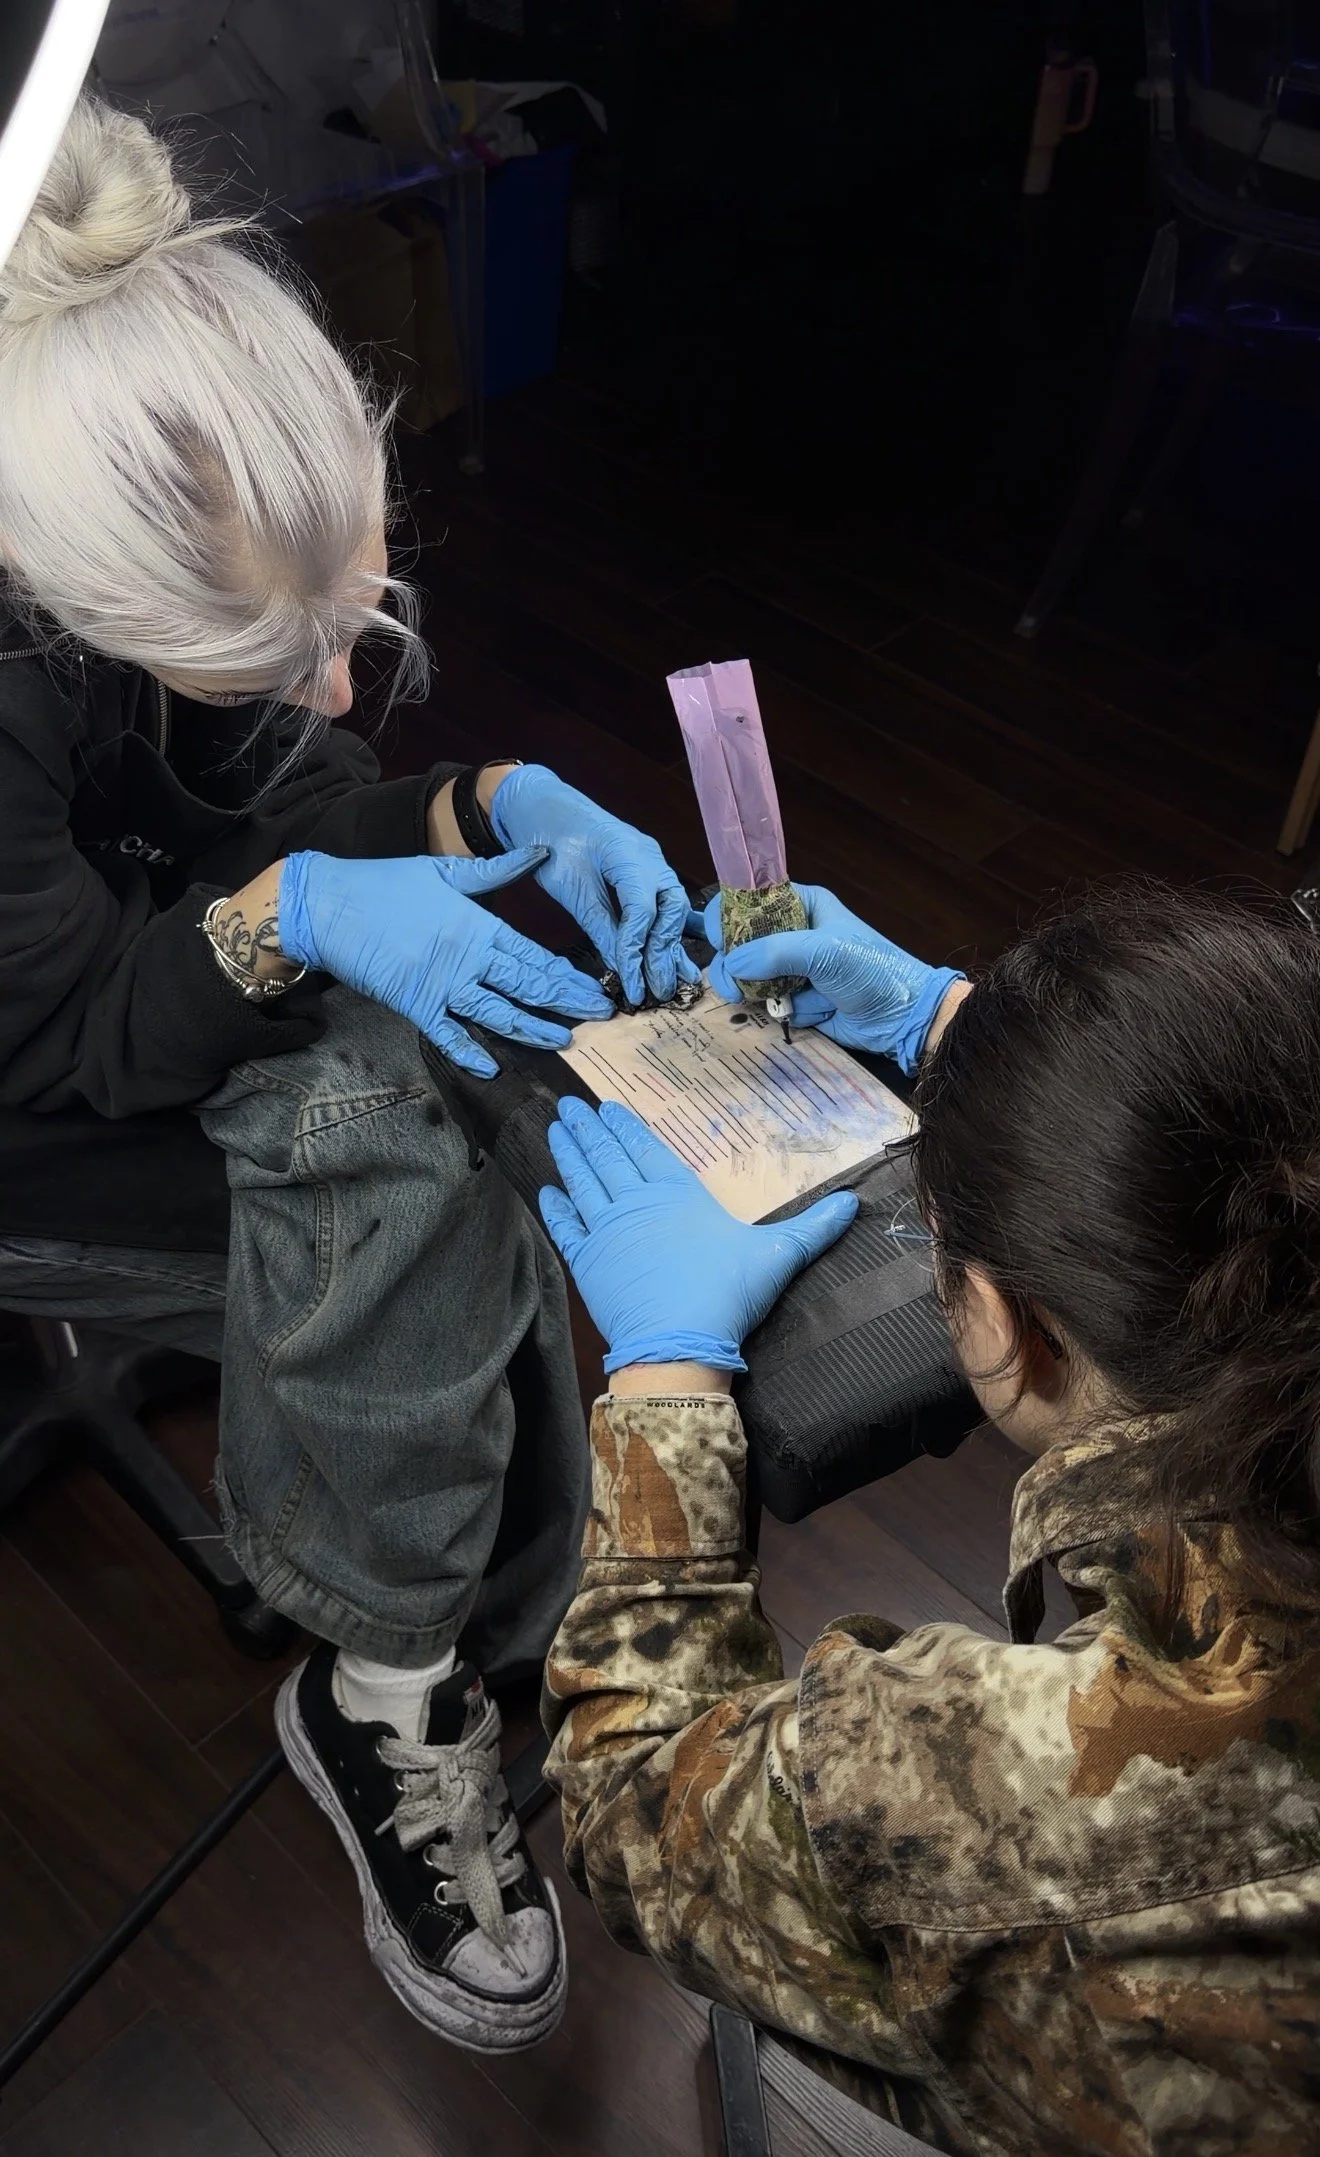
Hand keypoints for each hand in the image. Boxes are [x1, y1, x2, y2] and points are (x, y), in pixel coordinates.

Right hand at [278, 850, 613, 1076]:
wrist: (330, 906)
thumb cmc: (387, 884)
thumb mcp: (447, 871)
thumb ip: (498, 871)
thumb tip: (541, 852)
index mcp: (479, 926)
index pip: (535, 956)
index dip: (568, 975)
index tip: (595, 988)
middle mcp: (468, 959)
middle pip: (528, 987)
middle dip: (566, 1004)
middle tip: (600, 1017)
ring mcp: (442, 986)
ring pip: (498, 1014)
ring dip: (533, 1030)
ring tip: (563, 1041)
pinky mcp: (414, 1005)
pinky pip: (448, 1035)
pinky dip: (469, 1053)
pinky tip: (491, 1068)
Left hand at [491, 765, 700, 1006]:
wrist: (545, 808)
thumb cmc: (550, 840)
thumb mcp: (570, 888)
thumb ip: (599, 926)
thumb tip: (620, 965)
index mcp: (628, 853)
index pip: (643, 910)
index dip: (637, 949)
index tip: (632, 982)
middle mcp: (650, 857)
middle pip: (670, 909)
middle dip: (664, 952)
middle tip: (657, 989)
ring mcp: (653, 862)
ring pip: (674, 909)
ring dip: (672, 946)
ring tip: (677, 982)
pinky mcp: (648, 871)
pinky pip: (666, 904)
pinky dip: (669, 931)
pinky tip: (680, 957)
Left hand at [539, 1096, 857, 1372]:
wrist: (678, 1344)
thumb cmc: (726, 1295)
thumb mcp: (777, 1255)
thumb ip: (812, 1228)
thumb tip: (854, 1203)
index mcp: (677, 1194)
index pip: (646, 1149)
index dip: (626, 1127)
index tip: (608, 1108)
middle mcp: (636, 1204)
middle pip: (607, 1157)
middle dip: (587, 1128)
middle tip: (567, 1106)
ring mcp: (606, 1232)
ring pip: (581, 1182)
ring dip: (568, 1154)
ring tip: (554, 1129)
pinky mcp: (587, 1264)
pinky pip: (565, 1228)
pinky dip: (555, 1208)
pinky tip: (547, 1191)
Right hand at [699, 885, 964, 1073]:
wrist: (903, 1018)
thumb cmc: (872, 971)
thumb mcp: (825, 951)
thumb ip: (774, 953)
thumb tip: (731, 965)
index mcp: (800, 905)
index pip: (748, 901)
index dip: (728, 918)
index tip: (720, 942)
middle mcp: (792, 933)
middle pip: (740, 943)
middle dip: (733, 964)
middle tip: (732, 985)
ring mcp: (792, 969)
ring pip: (749, 977)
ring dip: (753, 992)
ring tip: (762, 1003)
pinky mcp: (796, 1000)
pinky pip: (769, 1004)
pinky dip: (779, 1011)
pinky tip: (802, 1013)